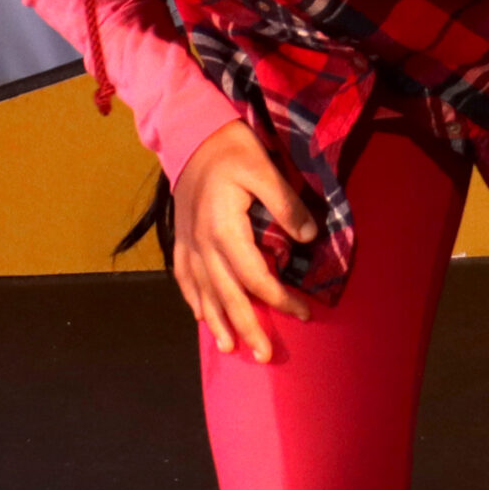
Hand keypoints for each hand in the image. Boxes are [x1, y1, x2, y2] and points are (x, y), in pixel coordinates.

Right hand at [171, 121, 317, 361]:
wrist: (191, 133)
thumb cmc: (233, 149)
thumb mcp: (265, 169)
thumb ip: (287, 204)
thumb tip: (308, 238)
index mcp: (225, 231)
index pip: (256, 278)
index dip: (281, 299)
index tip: (305, 313)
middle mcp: (202, 245)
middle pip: (227, 296)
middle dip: (247, 328)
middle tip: (264, 355)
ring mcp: (187, 244)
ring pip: (203, 293)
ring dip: (218, 322)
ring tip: (232, 348)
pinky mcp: (180, 239)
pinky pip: (184, 278)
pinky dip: (194, 300)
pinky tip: (202, 316)